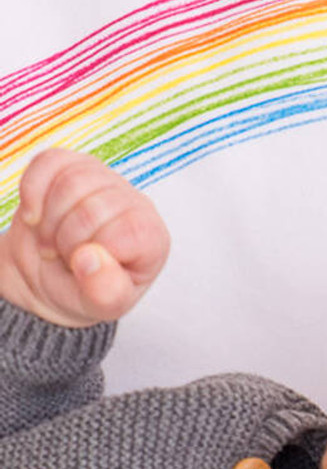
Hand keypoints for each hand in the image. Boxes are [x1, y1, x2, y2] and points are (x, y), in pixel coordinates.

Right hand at [0, 148, 169, 326]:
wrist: (48, 276)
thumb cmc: (84, 291)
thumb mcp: (102, 306)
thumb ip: (106, 292)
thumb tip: (91, 259)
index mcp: (151, 238)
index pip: (124, 231)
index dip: (91, 252)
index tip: (82, 268)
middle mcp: (135, 204)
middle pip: (93, 206)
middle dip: (64, 238)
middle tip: (61, 255)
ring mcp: (105, 181)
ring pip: (72, 181)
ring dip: (48, 218)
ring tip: (51, 239)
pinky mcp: (72, 166)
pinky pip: (49, 162)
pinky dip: (33, 190)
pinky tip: (34, 215)